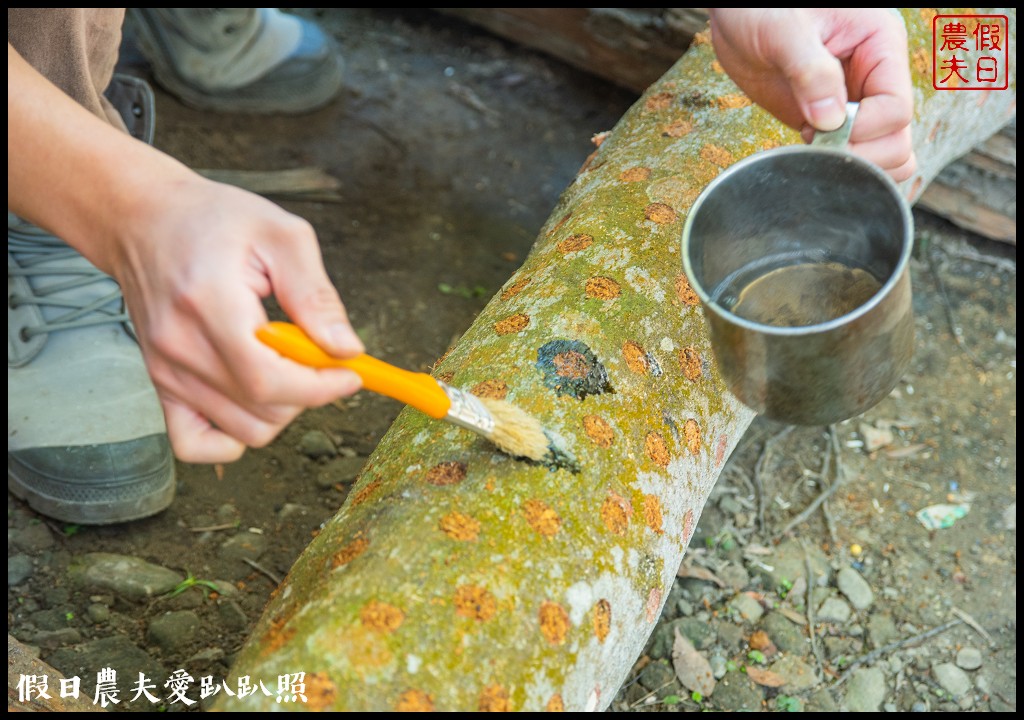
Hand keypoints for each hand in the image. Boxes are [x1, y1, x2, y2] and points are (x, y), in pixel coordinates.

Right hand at [9, 43, 363, 463]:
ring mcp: (164, 371)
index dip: (321, 388)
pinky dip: (233, 436)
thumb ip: (316, 296)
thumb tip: (347, 349)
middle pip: (261, 411)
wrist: (144, 220)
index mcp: (210, 304)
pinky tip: (253, 400)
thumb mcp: (282, 237)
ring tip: (285, 365)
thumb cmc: (214, 220)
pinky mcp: (159, 383)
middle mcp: (179, 347)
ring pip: (242, 430)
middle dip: (308, 392)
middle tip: (316, 355)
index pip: (270, 380)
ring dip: (281, 410)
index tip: (351, 373)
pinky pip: (195, 444)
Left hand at [708, 9, 915, 181]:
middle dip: (859, 153)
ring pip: (883, 154)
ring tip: (809, 146)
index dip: (862, 130)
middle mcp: (875, 77)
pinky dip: (833, 166)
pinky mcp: (828, 121)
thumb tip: (831, 120)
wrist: (737, 13)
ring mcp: (854, 103)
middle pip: (896, 139)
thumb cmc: (762, 7)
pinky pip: (850, 155)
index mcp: (881, 45)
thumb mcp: (785, 30)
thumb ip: (811, 71)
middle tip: (813, 142)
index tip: (821, 128)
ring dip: (850, 164)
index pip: (896, 109)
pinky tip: (804, 152)